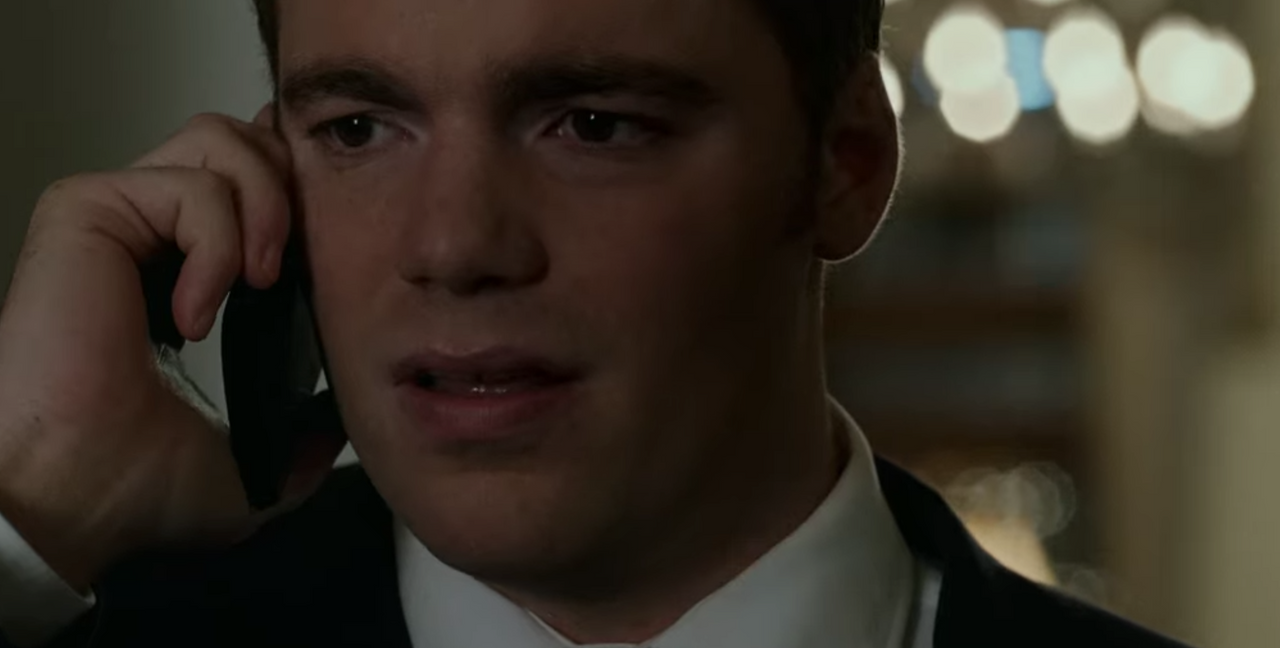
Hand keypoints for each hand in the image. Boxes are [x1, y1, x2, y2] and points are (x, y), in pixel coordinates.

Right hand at [0, 109, 341, 591]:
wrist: (80, 502)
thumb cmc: (132, 486)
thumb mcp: (256, 464)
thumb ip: (303, 435)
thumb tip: (339, 423)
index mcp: (191, 278)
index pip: (261, 189)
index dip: (307, 204)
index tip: (331, 264)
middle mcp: (154, 238)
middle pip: (248, 141)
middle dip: (294, 189)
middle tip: (298, 270)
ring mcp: (121, 220)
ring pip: (221, 141)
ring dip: (265, 206)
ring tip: (262, 283)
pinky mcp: (88, 211)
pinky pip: (188, 186)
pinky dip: (216, 244)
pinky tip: (196, 315)